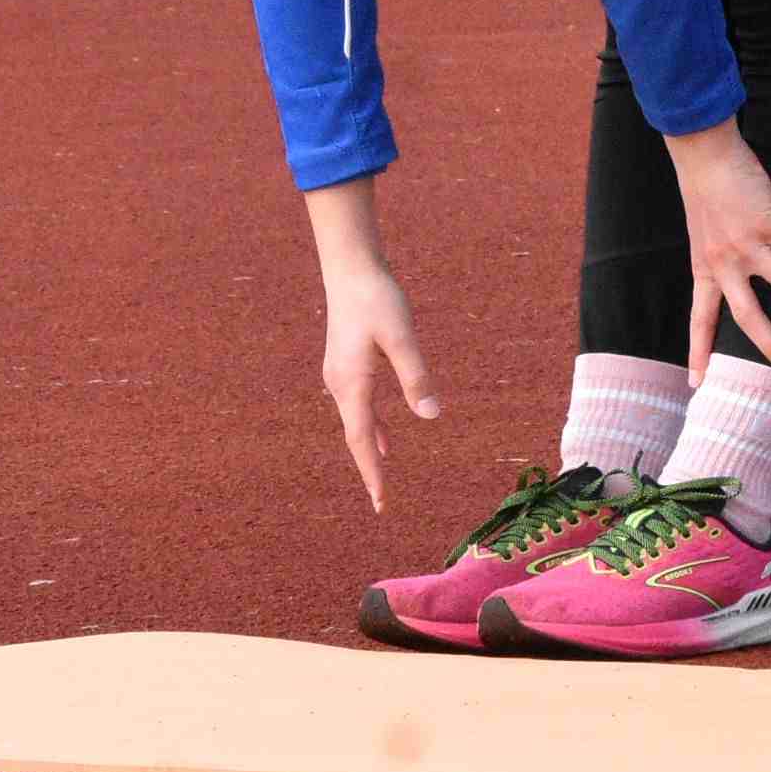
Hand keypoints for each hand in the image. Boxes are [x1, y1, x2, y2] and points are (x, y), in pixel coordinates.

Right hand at [304, 181, 440, 510]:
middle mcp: (340, 385)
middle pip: (355, 437)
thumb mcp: (401, 336)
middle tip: (381, 502)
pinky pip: (357, 407)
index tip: (380, 502)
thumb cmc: (377, 298)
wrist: (350, 269)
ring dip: (367, 450)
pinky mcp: (345, 365)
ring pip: (355, 422)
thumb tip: (430, 415)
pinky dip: (367, 427)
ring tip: (381, 477)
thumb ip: (415, 375)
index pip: (361, 439)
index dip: (372, 472)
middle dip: (369, 469)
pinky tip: (380, 437)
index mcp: (352, 384)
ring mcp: (339, 376)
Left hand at [667, 123, 770, 379]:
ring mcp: (747, 245)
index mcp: (706, 270)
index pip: (700, 320)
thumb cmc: (705, 193)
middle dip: (770, 346)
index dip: (698, 352)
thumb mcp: (703, 236)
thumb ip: (718, 259)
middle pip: (749, 316)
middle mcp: (726, 264)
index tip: (697, 384)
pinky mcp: (767, 221)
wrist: (705, 158)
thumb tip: (736, 274)